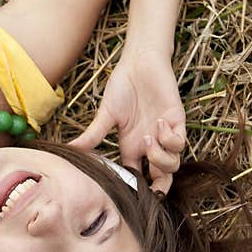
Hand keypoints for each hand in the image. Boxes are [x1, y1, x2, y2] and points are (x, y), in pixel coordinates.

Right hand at [68, 47, 186, 193]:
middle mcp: (149, 144)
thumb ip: (92, 135)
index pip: (136, 177)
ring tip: (147, 139)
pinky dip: (169, 140)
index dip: (135, 187)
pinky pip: (180, 143)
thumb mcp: (105, 114)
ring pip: (172, 164)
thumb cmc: (122, 86)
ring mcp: (164, 134)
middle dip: (159, 188)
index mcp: (132, 147)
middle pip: (160, 177)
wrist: (140, 62)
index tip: (126, 188)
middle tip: (151, 189)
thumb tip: (70, 150)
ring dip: (160, 159)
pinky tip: (158, 124)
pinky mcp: (177, 121)